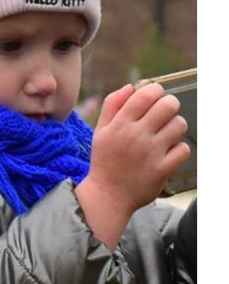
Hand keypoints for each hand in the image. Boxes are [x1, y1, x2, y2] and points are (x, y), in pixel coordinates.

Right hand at [75, 83, 188, 247]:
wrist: (108, 196)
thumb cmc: (105, 161)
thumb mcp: (100, 131)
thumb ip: (112, 106)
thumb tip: (130, 87)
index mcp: (120, 124)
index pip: (147, 94)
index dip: (155, 91)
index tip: (154, 98)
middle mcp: (136, 135)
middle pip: (168, 105)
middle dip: (169, 105)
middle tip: (164, 114)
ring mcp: (151, 152)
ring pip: (179, 125)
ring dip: (175, 127)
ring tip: (166, 134)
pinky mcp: (163, 168)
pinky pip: (183, 149)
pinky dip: (178, 149)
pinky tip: (167, 152)